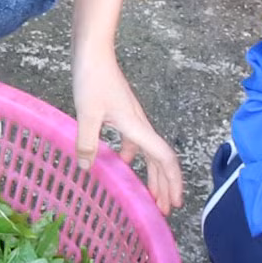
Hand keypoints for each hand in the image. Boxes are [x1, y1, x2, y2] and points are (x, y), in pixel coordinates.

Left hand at [73, 38, 183, 206]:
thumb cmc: (92, 79)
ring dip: (151, 174)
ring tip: (149, 195)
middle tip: (165, 210)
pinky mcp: (122, 114)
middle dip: (165, 185)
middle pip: (160, 159)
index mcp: (136, 127)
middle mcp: (139, 124)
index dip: (172, 181)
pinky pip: (134, 141)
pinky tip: (122, 165)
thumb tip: (87, 169)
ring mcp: (132, 119)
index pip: (163, 157)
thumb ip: (86, 143)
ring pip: (148, 152)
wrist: (94, 52)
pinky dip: (132, 157)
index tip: (175, 202)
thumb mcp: (86, 114)